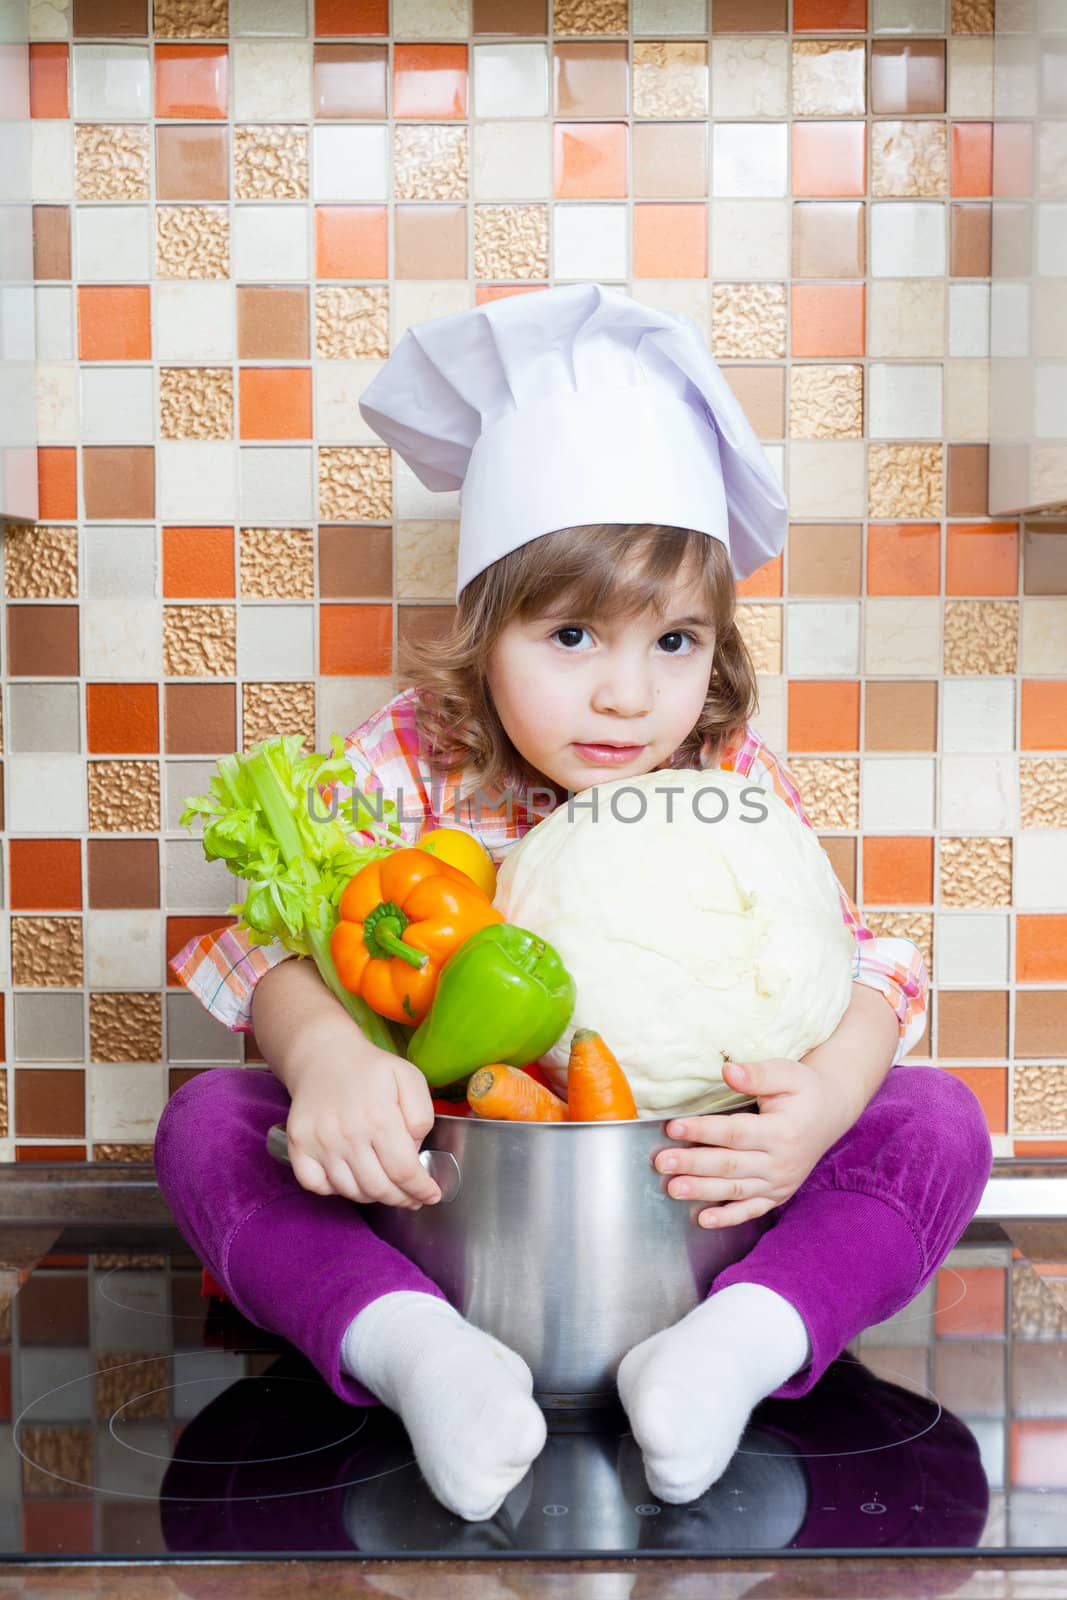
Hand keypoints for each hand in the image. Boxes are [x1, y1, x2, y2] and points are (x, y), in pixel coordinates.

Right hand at [285, 1032, 441, 1209]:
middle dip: (401, 1198)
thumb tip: (415, 1150)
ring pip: (350, 1191)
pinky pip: (317, 1186)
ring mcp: (319, 1142)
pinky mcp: (298, 1145)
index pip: (404, 1171)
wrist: (324, 1055)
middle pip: (378, 1188)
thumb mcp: (409, 1078)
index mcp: (379, 1116)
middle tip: (411, 1197)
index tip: (431, 1195)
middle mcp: (347, 1134)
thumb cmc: (370, 1069)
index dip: (420, 1189)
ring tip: (385, 1185)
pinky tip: (351, 1177)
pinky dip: (335, 1190)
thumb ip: (422, 1115)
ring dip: (372, 1196)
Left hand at [653, 1057, 856, 1229]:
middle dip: (693, 1164)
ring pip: (735, 1189)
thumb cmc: (804, 1090)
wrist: (832, 1113)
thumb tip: (727, 1071)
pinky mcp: (777, 1195)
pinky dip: (727, 1217)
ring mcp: (780, 1183)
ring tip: (672, 1189)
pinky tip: (703, 1219)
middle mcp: (781, 1163)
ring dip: (702, 1191)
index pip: (734, 1133)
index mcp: (782, 1132)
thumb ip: (757, 1074)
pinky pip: (750, 1210)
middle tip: (661, 1162)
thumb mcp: (787, 1073)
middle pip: (729, 1164)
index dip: (702, 1131)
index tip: (672, 1128)